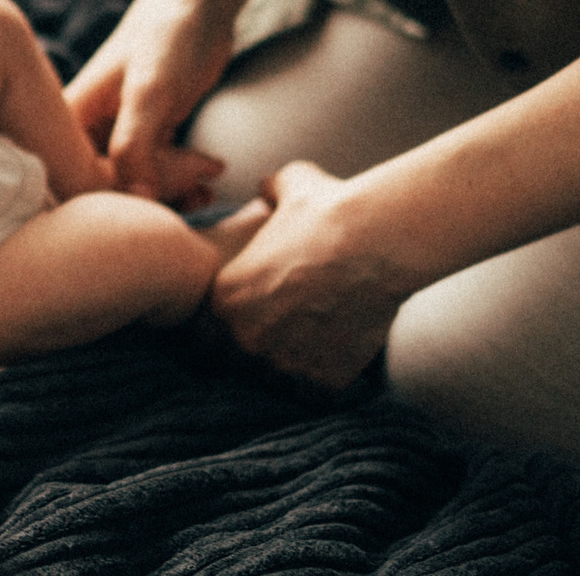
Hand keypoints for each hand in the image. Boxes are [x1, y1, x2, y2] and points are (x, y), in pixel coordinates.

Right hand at [63, 0, 232, 206]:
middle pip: (106, 191)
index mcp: (68, 118)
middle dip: (152, 198)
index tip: (164, 192)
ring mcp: (115, 133)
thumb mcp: (150, 89)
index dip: (119, 199)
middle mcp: (84, 130)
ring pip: (134, 187)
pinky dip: (181, 184)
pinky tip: (209, 180)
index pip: (78, 184)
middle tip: (196, 188)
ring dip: (171, 196)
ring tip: (207, 189)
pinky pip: (155, 174)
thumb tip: (136, 200)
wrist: (202, 1)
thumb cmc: (169, 35)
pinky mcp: (145, 134)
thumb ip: (135, 144)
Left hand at [209, 161, 414, 390]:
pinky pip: (313, 392)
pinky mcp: (322, 381)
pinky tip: (336, 353)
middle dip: (251, 349)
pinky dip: (322, 378)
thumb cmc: (327, 210)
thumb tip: (266, 187)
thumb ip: (268, 190)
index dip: (223, 323)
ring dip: (285, 366)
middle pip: (235, 361)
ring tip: (309, 341)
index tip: (248, 311)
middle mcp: (245, 340)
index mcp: (223, 300)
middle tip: (280, 329)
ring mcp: (284, 365)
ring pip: (273, 381)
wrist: (375, 241)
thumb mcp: (286, 186)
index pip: (203, 331)